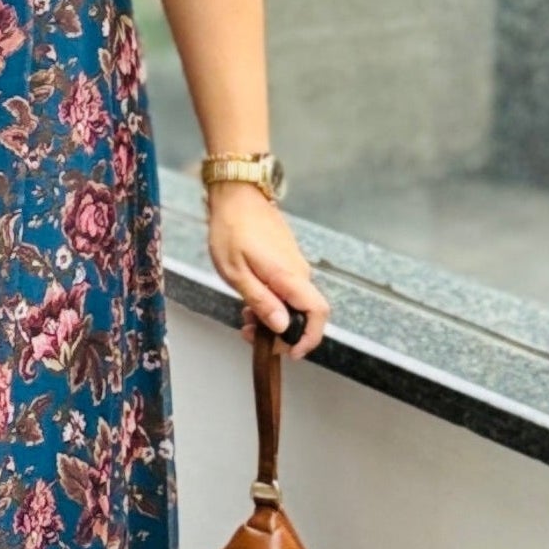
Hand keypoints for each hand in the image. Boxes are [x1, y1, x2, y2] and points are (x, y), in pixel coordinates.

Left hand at [206, 183, 328, 359]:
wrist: (237, 196)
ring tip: (245, 318)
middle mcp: (299, 272)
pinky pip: (287, 290)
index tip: (291, 352)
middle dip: (282, 333)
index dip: (310, 338)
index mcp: (289, 276)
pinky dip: (272, 302)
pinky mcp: (287, 261)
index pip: (317, 313)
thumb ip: (261, 301)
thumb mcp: (236, 273)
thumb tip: (283, 328)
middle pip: (305, 314)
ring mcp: (294, 266)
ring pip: (294, 303)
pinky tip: (250, 300)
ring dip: (274, 317)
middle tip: (251, 333)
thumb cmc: (231, 230)